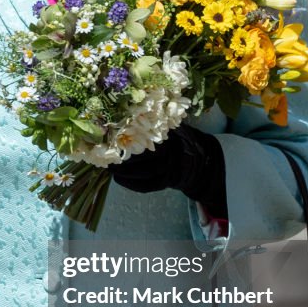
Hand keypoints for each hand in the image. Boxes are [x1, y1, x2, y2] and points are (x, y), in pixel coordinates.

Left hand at [109, 122, 227, 217]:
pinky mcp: (166, 183)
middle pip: (142, 162)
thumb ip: (155, 125)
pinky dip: (131, 184)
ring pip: (142, 175)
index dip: (127, 146)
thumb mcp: (171, 128)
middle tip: (107, 159)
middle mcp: (169, 158)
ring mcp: (168, 173)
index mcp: (169, 142)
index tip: (112, 144)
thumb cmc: (180, 139)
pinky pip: (146, 187)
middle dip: (123, 162)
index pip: (145, 144)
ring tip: (111, 169)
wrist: (200, 160)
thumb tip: (126, 119)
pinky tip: (120, 179)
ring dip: (124, 174)